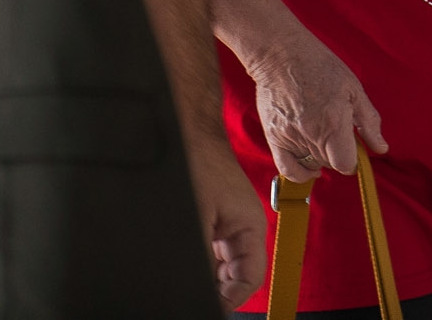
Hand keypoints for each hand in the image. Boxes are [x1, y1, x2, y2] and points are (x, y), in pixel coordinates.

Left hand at [187, 137, 267, 308]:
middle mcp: (242, 227)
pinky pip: (208, 249)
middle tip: (195, 293)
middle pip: (235, 274)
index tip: (211, 306)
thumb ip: (201, 256)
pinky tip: (181, 258)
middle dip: (216, 287)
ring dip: (205, 273)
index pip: (250, 278)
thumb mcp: (198, 216)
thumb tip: (200, 287)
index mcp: (250, 227)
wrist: (186, 129)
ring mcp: (225, 223)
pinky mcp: (210, 217)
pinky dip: (198, 258)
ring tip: (186, 274)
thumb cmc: (198, 160)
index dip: (232, 298)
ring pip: (219, 264)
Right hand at [245, 24, 385, 183]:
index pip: (346, 164)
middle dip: (338, 153)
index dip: (353, 160)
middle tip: (336, 132)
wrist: (282, 55)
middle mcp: (312, 134)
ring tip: (321, 134)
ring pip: (312, 165)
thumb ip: (369, 122)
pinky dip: (300, 173)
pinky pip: (288, 169)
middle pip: (330, 164)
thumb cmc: (320, 67)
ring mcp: (291, 137)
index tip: (353, 149)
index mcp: (334, 122)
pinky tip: (309, 165)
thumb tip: (381, 148)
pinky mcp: (274, 137)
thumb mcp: (353, 89)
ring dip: (320, 157)